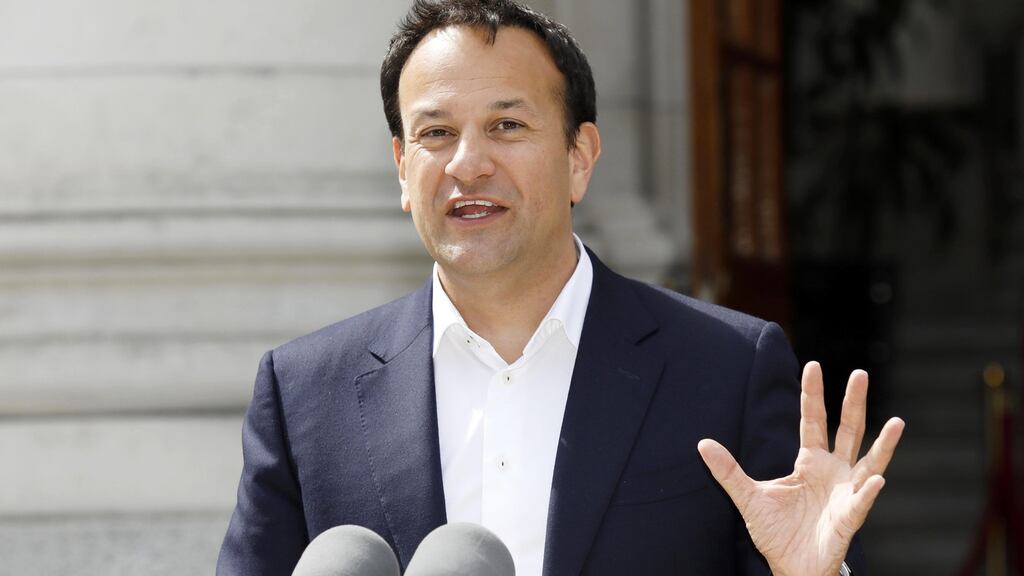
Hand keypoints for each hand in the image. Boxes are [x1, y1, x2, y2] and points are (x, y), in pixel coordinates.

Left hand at [697, 361, 904, 575]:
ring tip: (898, 423)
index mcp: (809, 462)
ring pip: (870, 462)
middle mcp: (833, 471)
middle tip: (859, 373)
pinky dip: (869, 492)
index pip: (812, 420)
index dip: (812, 395)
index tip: (813, 365)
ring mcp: (846, 492)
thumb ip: (728, 470)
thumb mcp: (747, 496)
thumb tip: (702, 444)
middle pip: (847, 430)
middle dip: (853, 402)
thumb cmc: (776, 531)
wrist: (791, 567)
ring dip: (884, 444)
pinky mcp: (850, 518)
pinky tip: (877, 480)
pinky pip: (862, 502)